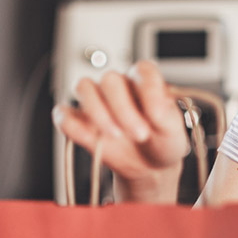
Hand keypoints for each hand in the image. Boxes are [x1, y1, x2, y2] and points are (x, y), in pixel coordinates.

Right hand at [52, 61, 189, 199]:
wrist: (149, 167)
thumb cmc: (162, 141)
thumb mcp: (174, 130)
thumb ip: (165, 114)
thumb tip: (153, 108)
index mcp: (143, 80)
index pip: (142, 69)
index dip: (148, 90)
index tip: (157, 116)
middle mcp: (118, 85)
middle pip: (109, 79)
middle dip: (123, 109)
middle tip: (139, 134)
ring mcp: (97, 101)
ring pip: (83, 87)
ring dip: (97, 112)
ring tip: (114, 136)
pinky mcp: (80, 121)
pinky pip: (63, 114)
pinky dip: (70, 124)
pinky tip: (89, 138)